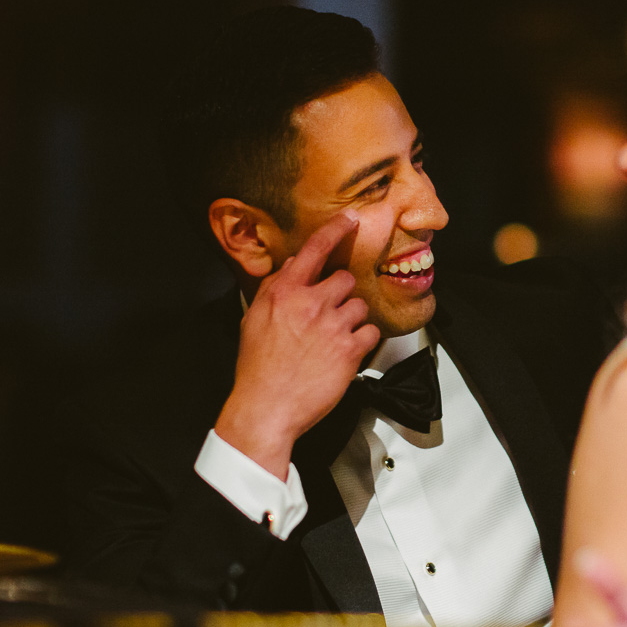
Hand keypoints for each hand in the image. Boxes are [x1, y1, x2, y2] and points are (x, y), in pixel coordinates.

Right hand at [215, 211, 380, 479]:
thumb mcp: (254, 320)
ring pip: (360, 305)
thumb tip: (291, 267)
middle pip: (344, 279)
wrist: (266, 408)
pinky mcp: (350, 350)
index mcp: (284, 293)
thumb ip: (274, 289)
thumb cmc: (257, 368)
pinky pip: (371, 331)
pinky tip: (346, 352)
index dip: (336, 229)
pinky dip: (363, 340)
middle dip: (340, 294)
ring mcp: (333, 326)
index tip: (351, 218)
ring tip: (334, 339)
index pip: (314, 250)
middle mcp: (310, 304)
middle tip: (328, 315)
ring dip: (352, 318)